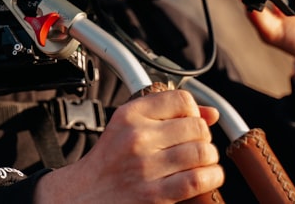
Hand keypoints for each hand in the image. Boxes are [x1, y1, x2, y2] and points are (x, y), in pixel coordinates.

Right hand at [34, 89, 223, 203]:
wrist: (82, 195)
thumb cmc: (109, 161)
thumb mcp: (127, 126)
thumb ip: (167, 114)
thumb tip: (211, 113)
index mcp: (130, 115)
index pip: (181, 100)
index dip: (193, 111)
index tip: (188, 122)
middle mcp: (137, 137)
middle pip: (196, 126)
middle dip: (203, 137)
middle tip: (195, 145)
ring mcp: (145, 166)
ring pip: (202, 152)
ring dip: (209, 158)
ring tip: (201, 162)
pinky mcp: (154, 194)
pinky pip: (198, 179)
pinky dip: (212, 177)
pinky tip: (207, 177)